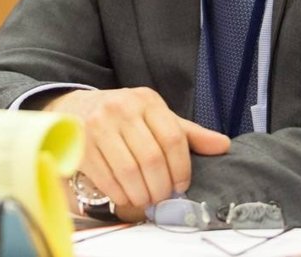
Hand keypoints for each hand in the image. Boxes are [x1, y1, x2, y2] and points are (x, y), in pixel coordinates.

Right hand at [46, 87, 229, 212]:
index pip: (173, 138)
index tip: (180, 185)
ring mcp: (99, 124)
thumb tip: (223, 145)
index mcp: (147, 100)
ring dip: (141, 194)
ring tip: (145, 200)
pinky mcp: (80, 143)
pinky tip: (126, 195)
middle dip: (160, 187)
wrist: (77, 107)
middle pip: (151, 158)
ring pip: (129, 171)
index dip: (181, 168)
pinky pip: (106, 177)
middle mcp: (122, 108)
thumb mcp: (156, 116)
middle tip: (162, 197)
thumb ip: (188, 133)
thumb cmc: (124, 116)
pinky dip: (120, 194)